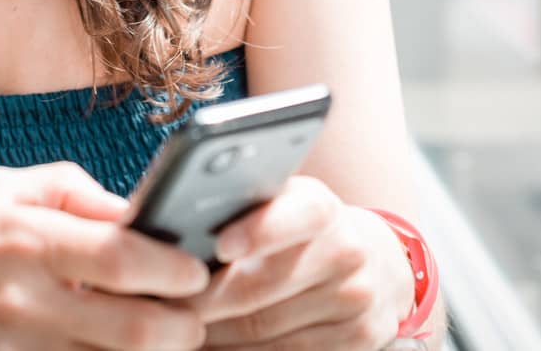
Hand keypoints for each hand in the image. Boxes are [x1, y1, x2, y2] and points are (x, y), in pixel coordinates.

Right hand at [0, 161, 212, 350]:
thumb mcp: (1, 186)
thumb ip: (74, 193)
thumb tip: (136, 211)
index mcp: (26, 237)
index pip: (122, 259)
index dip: (176, 269)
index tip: (199, 268)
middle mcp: (20, 299)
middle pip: (131, 332)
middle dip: (181, 328)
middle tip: (195, 315)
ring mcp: (8, 348)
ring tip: (160, 331)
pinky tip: (105, 344)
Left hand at [181, 176, 415, 349]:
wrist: (377, 265)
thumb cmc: (302, 230)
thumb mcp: (281, 203)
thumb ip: (238, 208)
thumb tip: (167, 234)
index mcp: (321, 207)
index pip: (297, 214)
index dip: (259, 231)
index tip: (221, 247)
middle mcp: (345, 251)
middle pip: (260, 288)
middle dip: (203, 301)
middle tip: (162, 306)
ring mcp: (354, 301)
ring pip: (264, 332)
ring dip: (214, 336)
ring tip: (176, 330)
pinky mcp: (357, 342)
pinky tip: (214, 347)